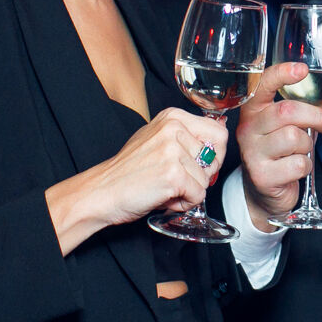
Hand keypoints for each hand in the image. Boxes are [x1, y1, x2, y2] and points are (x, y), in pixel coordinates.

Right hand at [91, 108, 229, 224]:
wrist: (102, 191)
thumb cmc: (128, 172)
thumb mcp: (157, 141)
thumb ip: (185, 138)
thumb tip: (218, 140)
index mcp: (172, 117)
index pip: (219, 133)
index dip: (213, 156)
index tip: (196, 165)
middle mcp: (174, 128)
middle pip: (216, 158)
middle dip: (200, 176)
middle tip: (173, 179)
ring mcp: (173, 150)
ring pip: (206, 180)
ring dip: (188, 192)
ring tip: (163, 188)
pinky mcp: (173, 174)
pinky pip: (198, 195)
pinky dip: (183, 204)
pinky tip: (163, 197)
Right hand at [235, 62, 321, 224]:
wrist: (266, 190)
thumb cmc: (283, 150)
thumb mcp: (299, 121)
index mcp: (255, 109)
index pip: (263, 84)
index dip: (282, 74)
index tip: (302, 70)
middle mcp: (249, 127)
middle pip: (286, 111)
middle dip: (315, 116)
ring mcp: (252, 152)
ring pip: (293, 137)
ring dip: (308, 144)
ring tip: (303, 149)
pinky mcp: (261, 175)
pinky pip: (297, 164)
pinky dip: (305, 166)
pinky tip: (296, 167)